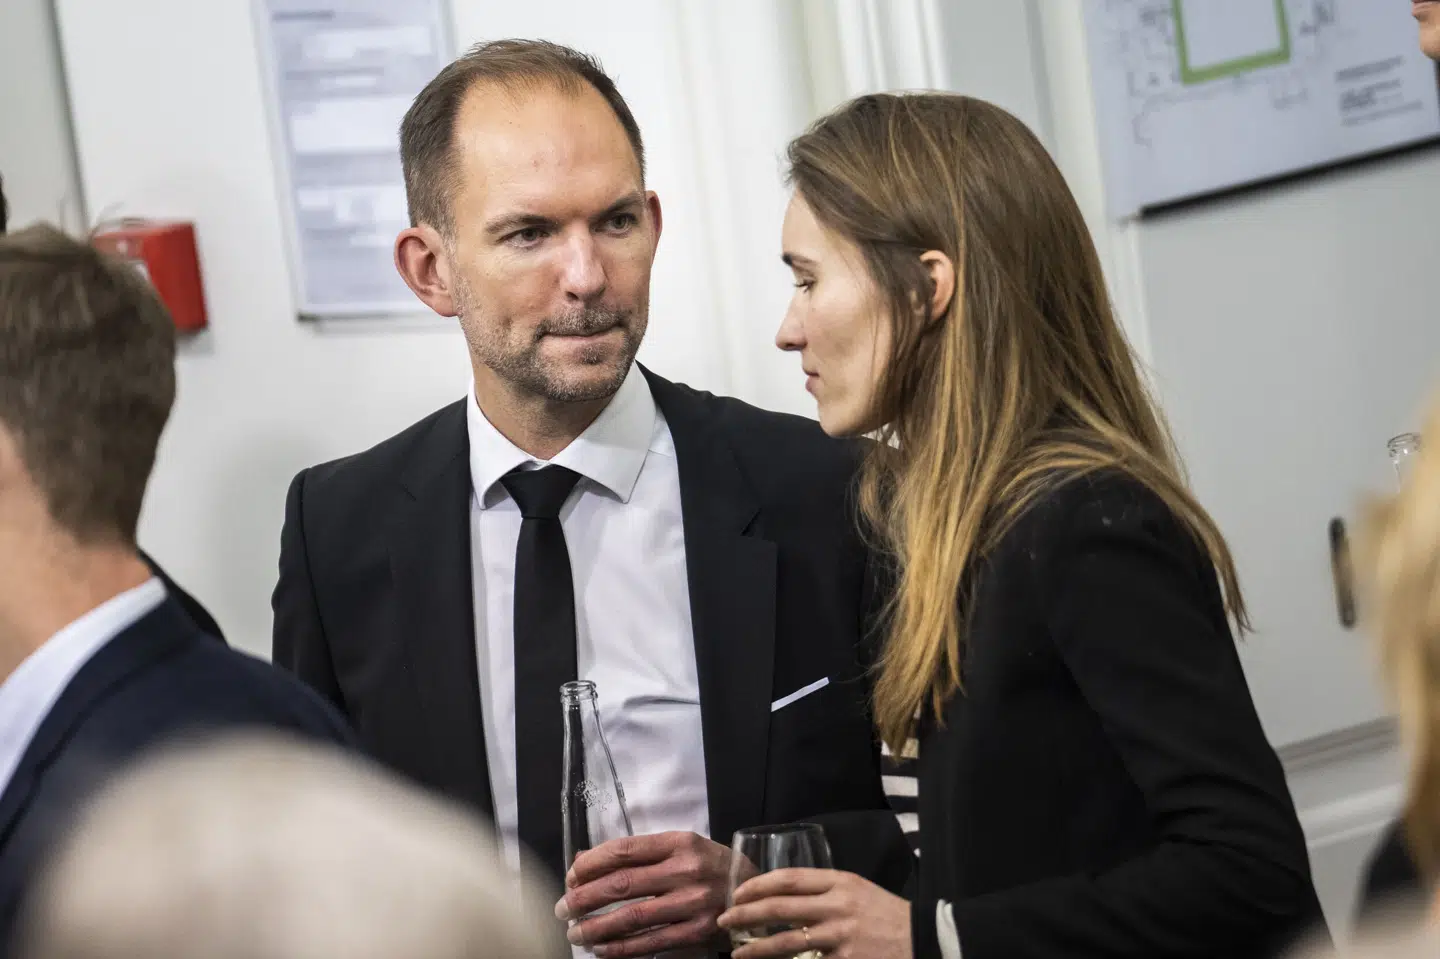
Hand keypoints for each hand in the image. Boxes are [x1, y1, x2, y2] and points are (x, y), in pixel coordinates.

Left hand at [555, 831, 731, 957]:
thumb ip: (640, 854)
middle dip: (584, 898)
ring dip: (596, 927)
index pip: (624, 850)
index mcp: (679, 843)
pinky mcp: (696, 932)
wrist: (754, 892)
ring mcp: (692, 903)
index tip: (571, 876)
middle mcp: (686, 870)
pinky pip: (649, 943)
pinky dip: (620, 948)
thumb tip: (587, 862)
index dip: (590, 864)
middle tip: (563, 909)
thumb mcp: (681, 848)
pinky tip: (601, 948)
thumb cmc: (710, 866)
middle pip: (622, 884)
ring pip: (631, 917)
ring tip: (576, 933)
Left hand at [718, 868, 911, 958]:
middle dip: (745, 914)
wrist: (923, 939)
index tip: (738, 893)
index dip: (757, 885)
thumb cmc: (886, 914)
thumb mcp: (858, 890)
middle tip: (725, 921)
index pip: (789, 879)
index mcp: (840, 882)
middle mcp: (837, 906)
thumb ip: (825, 891)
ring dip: (755, 949)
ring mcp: (840, 936)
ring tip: (737, 953)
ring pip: (785, 942)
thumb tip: (783, 897)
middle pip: (779, 908)